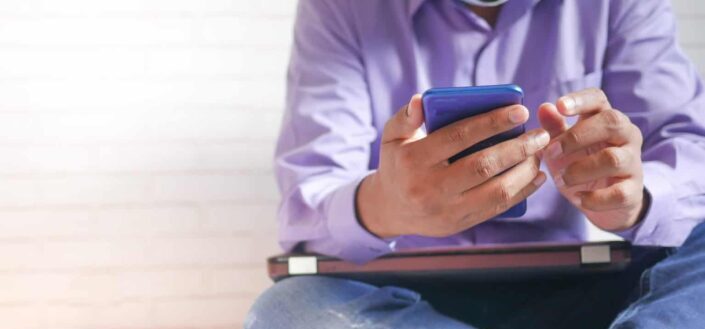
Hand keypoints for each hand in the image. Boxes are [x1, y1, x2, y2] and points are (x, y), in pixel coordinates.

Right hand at [357, 94, 549, 237]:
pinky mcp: (458, 224)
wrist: (390, 209)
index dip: (492, 122)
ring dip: (525, 171)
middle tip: (540, 134)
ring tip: (540, 154)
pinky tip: (536, 177)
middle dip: (518, 148)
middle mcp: (429, 188)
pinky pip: (496, 209)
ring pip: (495, 191)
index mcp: (413, 160)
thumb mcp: (392, 137)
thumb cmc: (398, 163)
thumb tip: (422, 99)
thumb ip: (406, 116)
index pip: (458, 137)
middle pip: (483, 165)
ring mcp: (445, 210)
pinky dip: (521, 192)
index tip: (520, 111)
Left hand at [537, 88, 646, 231]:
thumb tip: (544, 108)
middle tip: (551, 152)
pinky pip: (619, 193)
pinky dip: (594, 198)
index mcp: (606, 119)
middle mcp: (626, 136)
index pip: (598, 99)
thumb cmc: (580, 165)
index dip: (581, 100)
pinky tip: (579, 198)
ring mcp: (633, 163)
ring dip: (580, 170)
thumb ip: (554, 128)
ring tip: (561, 179)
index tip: (560, 105)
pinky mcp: (633, 191)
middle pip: (612, 122)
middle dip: (577, 136)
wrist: (603, 202)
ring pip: (613, 159)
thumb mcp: (562, 147)